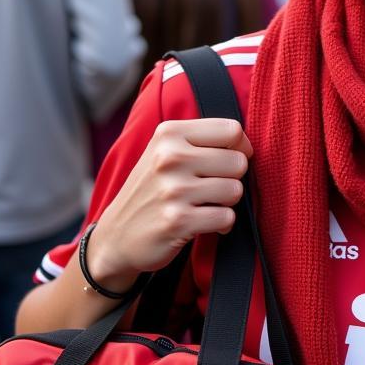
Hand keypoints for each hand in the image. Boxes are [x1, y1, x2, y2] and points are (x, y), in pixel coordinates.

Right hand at [85, 118, 252, 290]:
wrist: (117, 235)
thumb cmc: (153, 189)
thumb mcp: (165, 151)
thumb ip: (202, 140)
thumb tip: (246, 146)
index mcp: (169, 133)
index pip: (232, 130)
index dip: (240, 148)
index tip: (228, 160)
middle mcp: (170, 157)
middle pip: (238, 162)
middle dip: (232, 178)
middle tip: (212, 187)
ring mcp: (173, 190)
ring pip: (235, 190)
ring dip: (226, 203)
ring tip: (205, 204)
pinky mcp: (178, 221)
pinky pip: (226, 218)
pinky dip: (222, 224)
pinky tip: (203, 222)